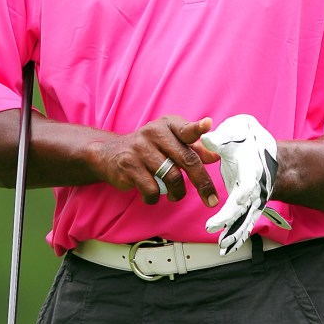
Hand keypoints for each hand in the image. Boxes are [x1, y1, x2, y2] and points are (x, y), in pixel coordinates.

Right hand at [93, 115, 218, 206]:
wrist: (108, 154)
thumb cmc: (148, 149)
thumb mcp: (169, 142)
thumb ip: (193, 148)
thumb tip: (214, 156)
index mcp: (168, 125)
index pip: (185, 128)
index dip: (197, 128)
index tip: (207, 124)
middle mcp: (154, 133)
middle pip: (186, 159)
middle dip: (202, 182)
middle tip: (211, 199)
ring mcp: (140, 149)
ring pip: (172, 177)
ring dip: (177, 192)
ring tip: (175, 194)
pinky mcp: (128, 165)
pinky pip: (151, 189)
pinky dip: (155, 198)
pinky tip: (152, 195)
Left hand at [201, 114, 290, 254]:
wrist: (266, 152)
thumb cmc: (248, 140)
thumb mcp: (236, 132)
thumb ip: (222, 138)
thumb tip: (206, 138)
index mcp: (252, 169)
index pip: (249, 184)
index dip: (244, 194)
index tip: (237, 200)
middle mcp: (255, 187)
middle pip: (245, 206)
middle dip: (231, 219)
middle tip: (215, 230)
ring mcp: (253, 199)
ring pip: (245, 219)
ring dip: (235, 233)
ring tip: (223, 247)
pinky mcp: (248, 206)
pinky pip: (243, 223)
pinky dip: (237, 235)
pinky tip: (227, 249)